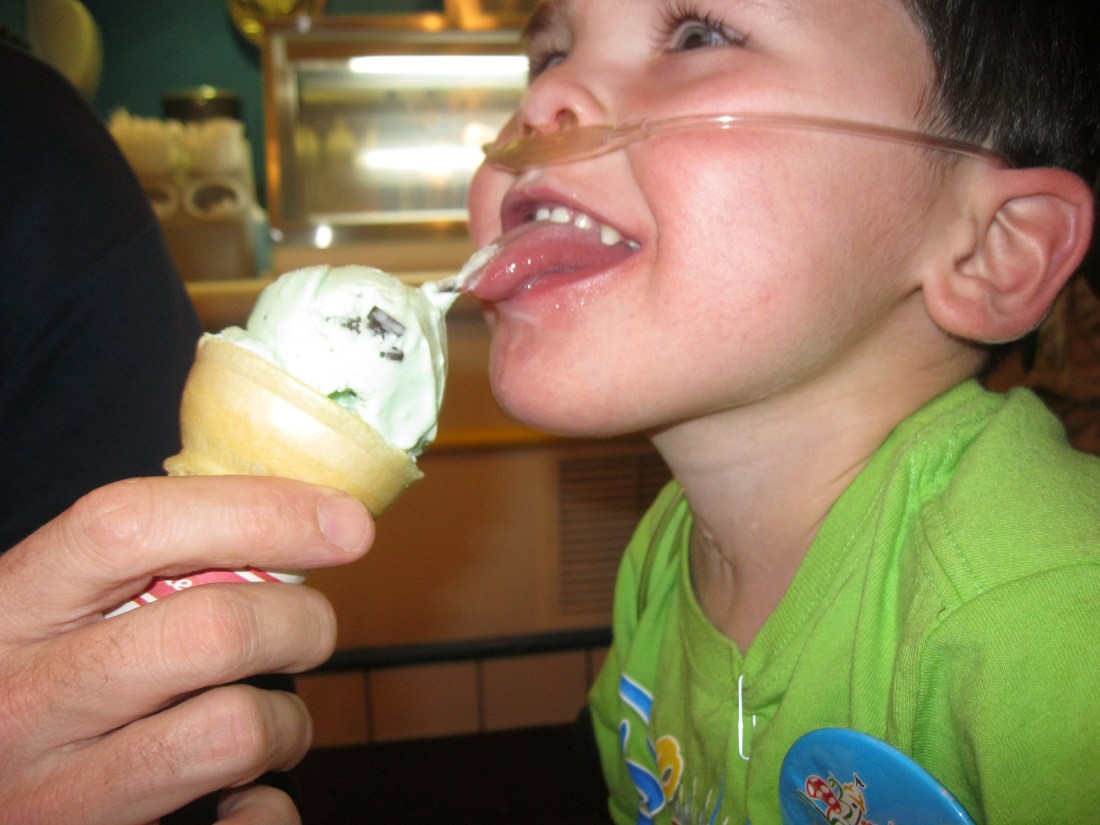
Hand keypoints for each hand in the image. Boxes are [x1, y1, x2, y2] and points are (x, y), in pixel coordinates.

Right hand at [0, 476, 372, 824]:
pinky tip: (240, 795)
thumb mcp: (52, 613)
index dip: (260, 512)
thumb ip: (146, 563)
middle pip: (215, 629)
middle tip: (306, 632)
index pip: (132, 527)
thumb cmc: (34, 692)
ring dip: (286, 720)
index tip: (346, 523)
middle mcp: (20, 701)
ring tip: (267, 719)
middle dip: (301, 622)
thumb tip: (298, 515)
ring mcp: (54, 796)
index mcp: (11, 609)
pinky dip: (270, 808)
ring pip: (236, 730)